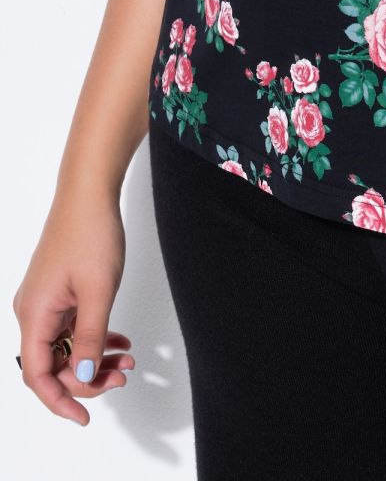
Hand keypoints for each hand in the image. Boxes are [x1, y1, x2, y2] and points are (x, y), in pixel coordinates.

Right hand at [12, 194, 135, 425]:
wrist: (90, 192)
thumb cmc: (91, 233)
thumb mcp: (98, 291)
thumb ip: (91, 337)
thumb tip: (85, 378)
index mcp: (34, 314)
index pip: (38, 375)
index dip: (59, 401)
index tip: (83, 417)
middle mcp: (33, 311)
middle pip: (54, 363)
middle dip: (87, 377)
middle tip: (122, 377)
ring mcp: (45, 301)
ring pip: (67, 346)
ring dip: (95, 357)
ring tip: (127, 360)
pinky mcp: (59, 291)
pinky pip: (73, 327)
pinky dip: (95, 336)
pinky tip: (120, 340)